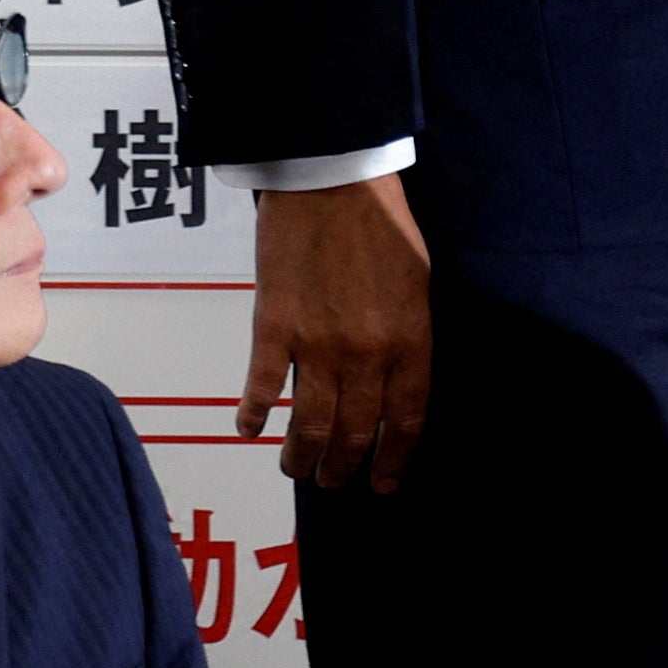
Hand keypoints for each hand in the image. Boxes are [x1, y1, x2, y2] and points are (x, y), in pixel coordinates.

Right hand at [243, 177, 430, 490]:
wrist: (333, 186)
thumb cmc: (381, 227)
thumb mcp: (416, 285)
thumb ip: (407, 338)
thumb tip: (395, 381)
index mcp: (409, 341)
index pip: (405, 419)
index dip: (393, 457)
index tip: (383, 480)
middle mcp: (366, 353)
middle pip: (355, 430)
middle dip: (344, 465)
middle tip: (334, 481)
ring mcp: (318, 344)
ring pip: (310, 423)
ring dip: (301, 456)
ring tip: (296, 469)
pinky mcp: (274, 328)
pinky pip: (262, 388)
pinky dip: (254, 414)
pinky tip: (250, 430)